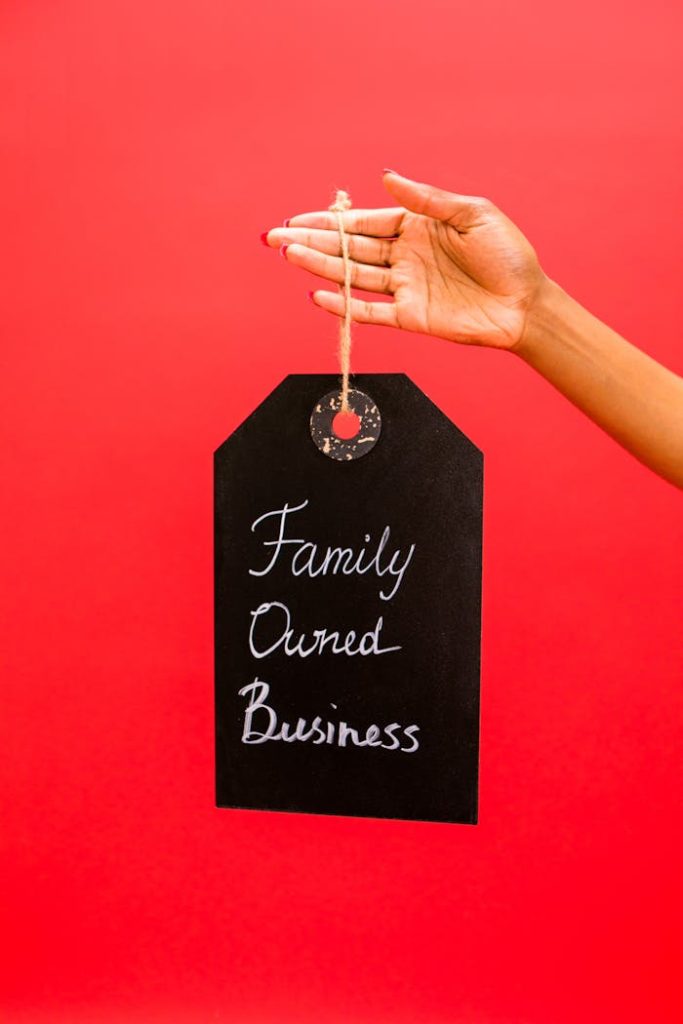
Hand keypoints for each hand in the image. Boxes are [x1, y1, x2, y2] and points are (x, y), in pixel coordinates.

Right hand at [262, 171, 547, 350]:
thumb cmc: (507, 255)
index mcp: (415, 227)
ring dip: (320, 267)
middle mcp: (403, 257)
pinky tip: (319, 295)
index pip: (363, 221)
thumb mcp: (473, 213)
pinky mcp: (410, 317)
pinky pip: (371, 311)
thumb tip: (386, 178)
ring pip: (352, 277)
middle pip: (349, 248)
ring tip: (289, 257)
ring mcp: (404, 288)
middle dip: (312, 242)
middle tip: (276, 238)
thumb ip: (426, 199)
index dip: (330, 220)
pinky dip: (345, 306)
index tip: (298, 218)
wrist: (526, 303)